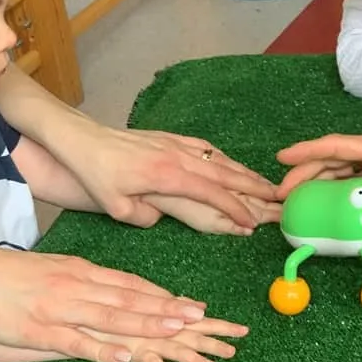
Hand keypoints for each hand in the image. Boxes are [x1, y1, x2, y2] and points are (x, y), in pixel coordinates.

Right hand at [0, 243, 209, 361]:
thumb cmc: (8, 275)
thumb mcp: (53, 270)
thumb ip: (81, 280)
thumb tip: (107, 286)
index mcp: (82, 273)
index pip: (131, 284)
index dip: (163, 295)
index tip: (192, 304)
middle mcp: (79, 287)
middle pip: (131, 298)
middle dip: (167, 307)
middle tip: (200, 315)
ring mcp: (61, 308)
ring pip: (111, 316)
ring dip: (146, 322)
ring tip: (177, 329)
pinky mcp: (39, 330)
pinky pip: (76, 341)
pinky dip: (101, 348)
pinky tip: (123, 355)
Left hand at [58, 126, 277, 229]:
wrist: (82, 140)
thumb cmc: (95, 175)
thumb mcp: (115, 207)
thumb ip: (144, 217)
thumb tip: (160, 217)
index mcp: (168, 176)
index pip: (212, 193)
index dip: (235, 208)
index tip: (253, 223)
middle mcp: (178, 157)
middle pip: (226, 173)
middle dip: (254, 187)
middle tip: (280, 198)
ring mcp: (176, 145)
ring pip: (219, 159)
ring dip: (244, 172)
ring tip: (266, 183)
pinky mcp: (170, 138)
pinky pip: (207, 148)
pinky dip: (225, 158)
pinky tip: (233, 164)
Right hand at [86, 316, 248, 361]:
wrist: (88, 312)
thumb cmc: (119, 316)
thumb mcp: (149, 312)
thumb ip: (173, 310)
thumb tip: (199, 307)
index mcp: (170, 321)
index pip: (201, 323)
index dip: (222, 326)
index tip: (244, 330)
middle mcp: (163, 329)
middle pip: (195, 335)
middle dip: (218, 338)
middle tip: (239, 344)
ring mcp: (148, 339)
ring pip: (175, 349)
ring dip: (193, 358)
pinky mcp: (130, 350)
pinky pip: (145, 359)